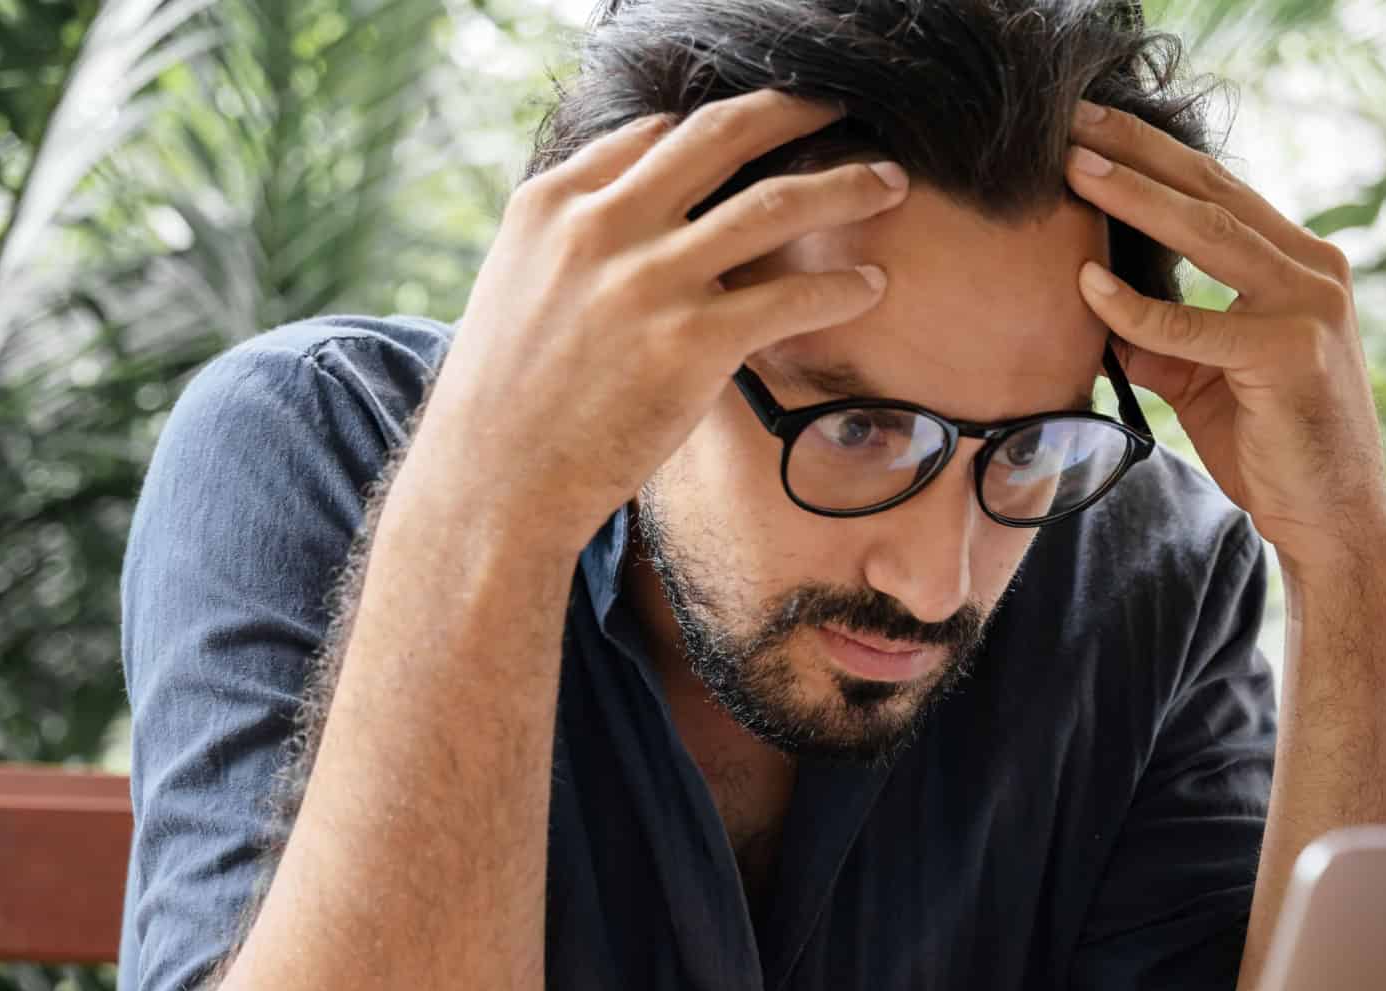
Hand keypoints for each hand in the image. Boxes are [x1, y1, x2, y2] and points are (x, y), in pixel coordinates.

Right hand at [411, 91, 905, 547]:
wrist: (494, 485)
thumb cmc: (508, 399)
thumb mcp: (516, 283)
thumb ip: (574, 230)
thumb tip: (640, 182)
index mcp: (553, 203)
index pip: (654, 133)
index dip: (719, 125)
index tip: (765, 125)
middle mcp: (602, 225)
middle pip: (721, 136)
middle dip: (796, 112)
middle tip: (841, 110)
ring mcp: (650, 281)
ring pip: (774, 204)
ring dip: (845, 184)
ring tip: (890, 182)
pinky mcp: (692, 344)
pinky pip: (790, 295)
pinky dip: (841, 285)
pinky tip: (871, 285)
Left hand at [1063, 101, 1385, 586]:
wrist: (1330, 518)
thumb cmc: (1271, 447)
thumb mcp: (1204, 379)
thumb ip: (1161, 337)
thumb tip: (1094, 308)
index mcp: (1299, 263)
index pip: (1217, 191)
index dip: (1153, 155)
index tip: (1091, 129)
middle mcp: (1314, 270)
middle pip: (1212, 191)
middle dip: (1138, 152)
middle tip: (1072, 121)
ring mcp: (1310, 306)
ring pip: (1209, 234)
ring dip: (1136, 197)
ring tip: (1075, 168)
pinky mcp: (1293, 352)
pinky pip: (1196, 323)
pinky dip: (1136, 307)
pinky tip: (1088, 285)